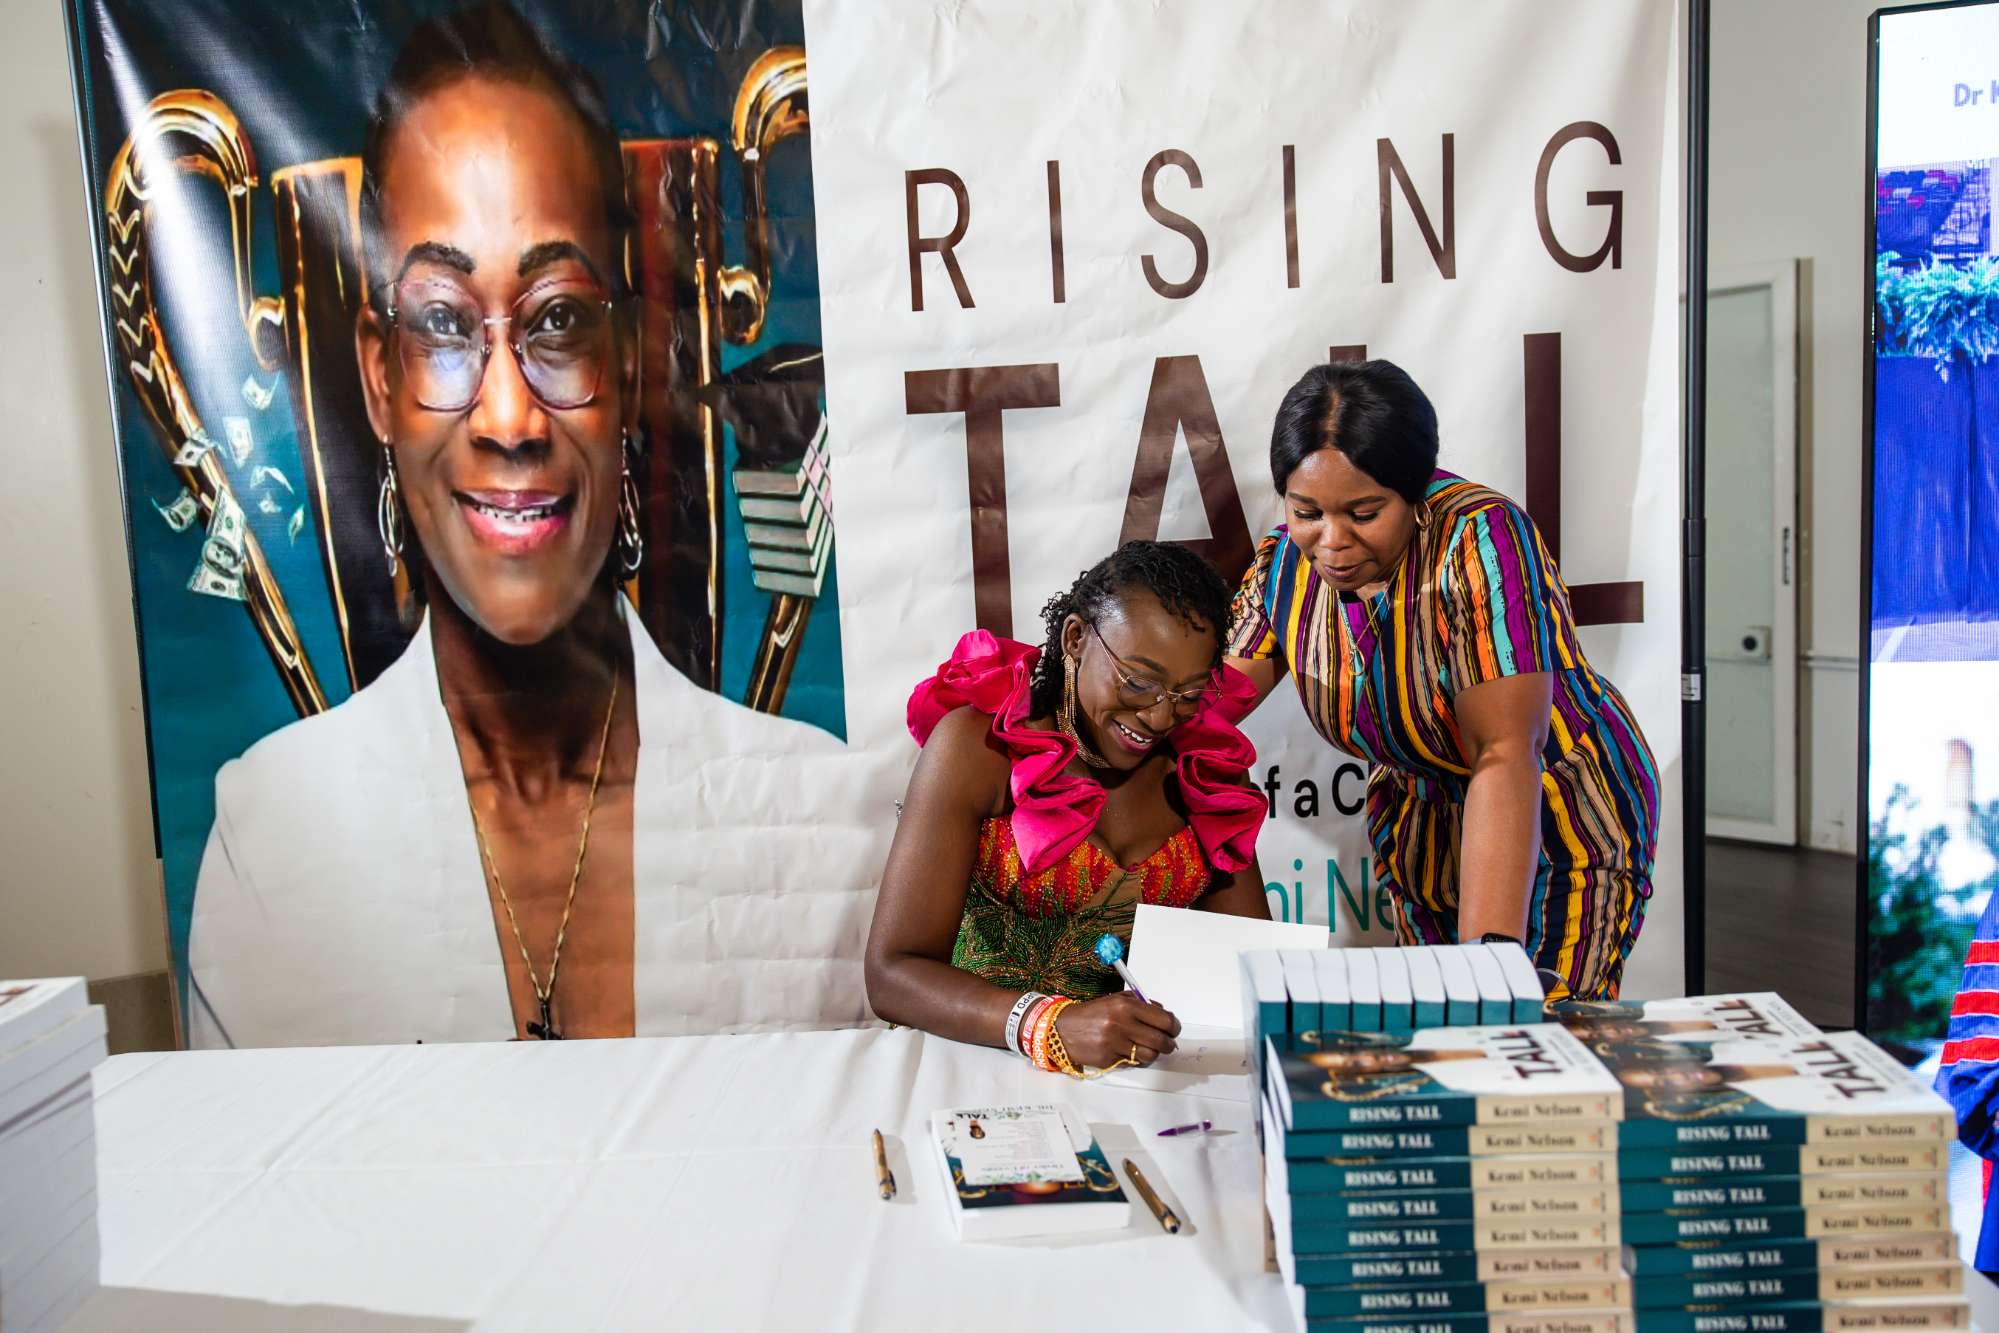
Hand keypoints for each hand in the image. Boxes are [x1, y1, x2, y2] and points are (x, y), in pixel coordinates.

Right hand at [1052, 993, 1180, 1067]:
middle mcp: (1121, 1024)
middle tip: (1167, 1043)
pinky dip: (1135, 1058)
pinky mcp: (1109, 1059)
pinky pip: (1133, 1062)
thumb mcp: (1115, 1000)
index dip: (1174, 1027)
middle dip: (1169, 1044)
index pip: (1164, 1020)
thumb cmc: (1092, 1013)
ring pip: (1150, 1055)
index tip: (1173, 1029)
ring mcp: (1115, 1043)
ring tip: (1147, 1048)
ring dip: (1153, 1053)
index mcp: (1126, 1006)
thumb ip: (1141, 1004)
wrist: (1062, 1028)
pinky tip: (1129, 1051)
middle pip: (1160, 1040)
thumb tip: (1164, 1014)